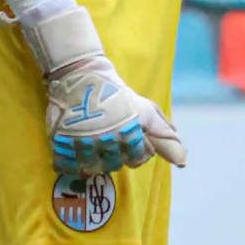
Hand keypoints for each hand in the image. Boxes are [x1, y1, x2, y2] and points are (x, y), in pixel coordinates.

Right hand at [44, 51, 185, 178]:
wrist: (81, 75)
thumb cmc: (117, 94)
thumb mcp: (145, 110)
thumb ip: (163, 135)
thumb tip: (183, 161)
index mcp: (130, 133)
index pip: (139, 159)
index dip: (135, 149)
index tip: (126, 135)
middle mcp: (107, 140)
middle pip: (115, 165)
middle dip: (115, 154)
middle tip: (108, 136)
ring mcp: (83, 142)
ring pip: (93, 169)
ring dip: (94, 160)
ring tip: (93, 142)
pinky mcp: (62, 142)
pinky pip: (69, 167)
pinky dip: (73, 163)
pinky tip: (76, 149)